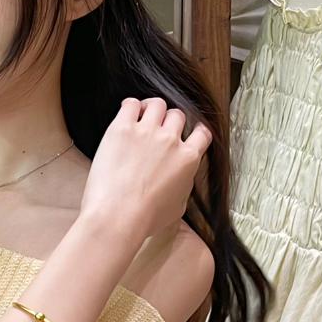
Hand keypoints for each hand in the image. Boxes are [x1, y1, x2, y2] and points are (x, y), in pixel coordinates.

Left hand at [79, 97, 212, 246]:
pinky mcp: (122, 128)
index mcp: (188, 159)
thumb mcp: (178, 206)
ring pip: (158, 104)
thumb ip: (184, 185)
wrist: (119, 215)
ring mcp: (147, 132)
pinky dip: (131, 106)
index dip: (196, 130)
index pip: (202, 133)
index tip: (188, 132)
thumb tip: (181, 178)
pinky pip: (131, 104)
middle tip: (158, 128)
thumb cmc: (145, 218)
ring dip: (152, 109)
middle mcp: (170, 141)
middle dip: (169, 120)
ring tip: (142, 116)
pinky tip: (127, 115)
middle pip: (177, 115)